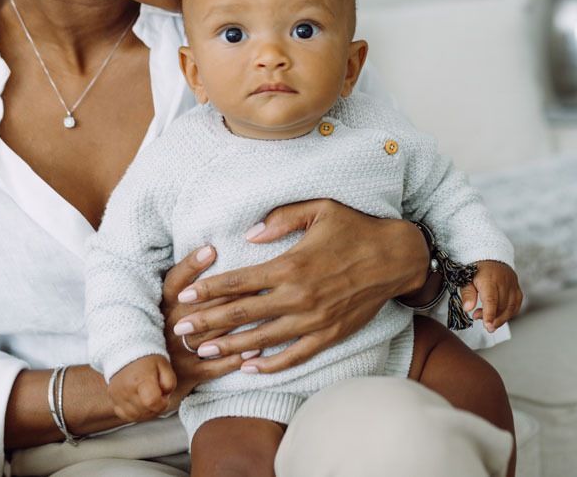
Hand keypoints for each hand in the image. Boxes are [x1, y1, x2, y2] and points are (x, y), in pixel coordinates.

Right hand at [107, 355, 175, 422]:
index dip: (163, 404)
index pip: (152, 401)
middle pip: (145, 411)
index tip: (165, 398)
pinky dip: (136, 414)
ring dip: (147, 413)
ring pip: (136, 416)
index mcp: (140, 379)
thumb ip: (170, 383)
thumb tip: (165, 398)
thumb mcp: (164, 365)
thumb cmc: (147, 360)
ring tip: (150, 399)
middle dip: (157, 408)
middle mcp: (126, 389)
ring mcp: (118, 396)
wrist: (126, 354)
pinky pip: (126, 416)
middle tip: (159, 396)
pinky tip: (141, 404)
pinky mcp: (113, 400)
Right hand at [161, 245, 248, 401]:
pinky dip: (235, 357)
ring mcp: (178, 353)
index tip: (210, 249)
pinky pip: (214, 366)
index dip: (191, 266)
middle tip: (258, 278)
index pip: (175, 283)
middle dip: (231, 292)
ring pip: (211, 334)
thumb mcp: (170, 309)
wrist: (148, 383)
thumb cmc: (169, 334)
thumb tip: (211, 249)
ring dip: (238, 322)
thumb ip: (188, 288)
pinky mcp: (188, 375)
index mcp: (164, 307)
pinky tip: (256, 348)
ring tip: (264, 309)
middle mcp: (170, 327)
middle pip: (201, 306)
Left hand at [169, 199, 429, 373]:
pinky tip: (250, 368)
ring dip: (231, 346)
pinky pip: (294, 355)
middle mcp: (299, 297)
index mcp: (292, 265)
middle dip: (208, 323)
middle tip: (180, 330)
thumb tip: (249, 234)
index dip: (209, 290)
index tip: (185, 297)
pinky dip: (270, 364)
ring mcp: (314, 320)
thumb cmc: (355, 228)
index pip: (240, 281)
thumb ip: (280, 218)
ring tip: (204, 351)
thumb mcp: (319, 209)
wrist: (396, 257)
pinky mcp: (329, 335)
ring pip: (263, 339)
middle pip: (243, 314)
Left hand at [460, 260, 522, 332]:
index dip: (489, 314)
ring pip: (510, 308)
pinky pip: (516, 306)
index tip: (487, 325)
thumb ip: (467, 294)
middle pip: (501, 306)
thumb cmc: (477, 270)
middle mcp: (504, 282)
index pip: (491, 299)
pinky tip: (499, 317)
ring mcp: (512, 286)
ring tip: (488, 322)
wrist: (491, 258)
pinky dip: (508, 314)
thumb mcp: (466, 279)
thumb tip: (468, 309)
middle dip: (491, 317)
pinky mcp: (517, 290)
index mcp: (489, 278)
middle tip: (477, 317)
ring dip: (500, 319)